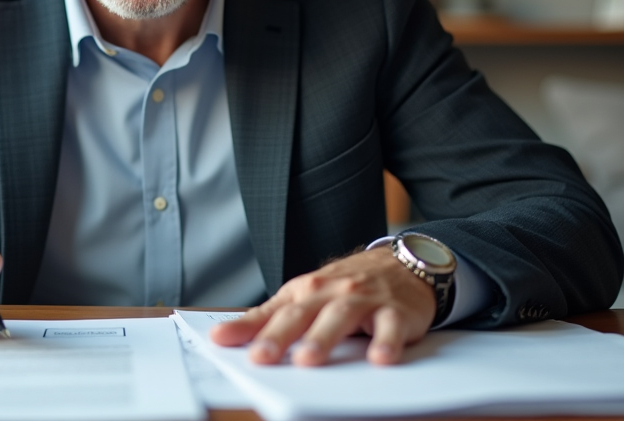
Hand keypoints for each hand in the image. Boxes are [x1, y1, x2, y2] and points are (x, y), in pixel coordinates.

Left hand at [209, 247, 435, 365]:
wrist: (403, 263)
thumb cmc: (348, 285)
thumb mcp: (308, 295)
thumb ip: (271, 317)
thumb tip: (225, 337)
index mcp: (305, 291)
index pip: (272, 312)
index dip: (247, 327)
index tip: (220, 340)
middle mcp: (331, 293)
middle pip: (302, 313)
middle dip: (279, 335)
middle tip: (261, 357)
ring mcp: (364, 300)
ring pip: (340, 316)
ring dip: (323, 337)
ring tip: (307, 359)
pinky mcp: (395, 311)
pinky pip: (390, 327)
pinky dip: (386, 341)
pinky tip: (380, 358)